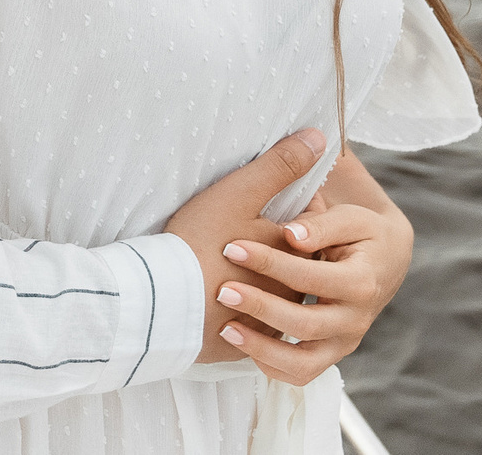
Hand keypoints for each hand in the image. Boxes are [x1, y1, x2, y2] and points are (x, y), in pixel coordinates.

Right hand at [162, 127, 326, 362]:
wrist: (163, 302)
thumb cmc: (201, 241)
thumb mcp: (240, 192)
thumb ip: (281, 165)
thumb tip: (318, 137)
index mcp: (294, 252)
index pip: (311, 224)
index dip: (296, 209)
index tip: (271, 201)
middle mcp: (291, 291)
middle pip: (296, 264)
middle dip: (282, 250)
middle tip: (249, 234)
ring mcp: (269, 322)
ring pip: (277, 300)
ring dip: (266, 288)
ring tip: (234, 270)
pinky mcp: (243, 345)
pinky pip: (253, 329)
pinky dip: (245, 317)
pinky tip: (223, 304)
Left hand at [210, 172, 412, 385]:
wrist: (385, 261)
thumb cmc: (362, 234)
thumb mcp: (350, 218)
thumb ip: (321, 224)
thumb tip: (291, 234)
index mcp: (362, 283)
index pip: (310, 278)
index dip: (270, 263)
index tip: (233, 248)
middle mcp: (356, 321)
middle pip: (305, 325)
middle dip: (260, 308)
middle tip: (223, 291)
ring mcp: (344, 343)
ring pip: (302, 364)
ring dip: (260, 348)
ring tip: (226, 328)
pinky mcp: (331, 355)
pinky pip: (300, 375)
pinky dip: (270, 365)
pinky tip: (242, 342)